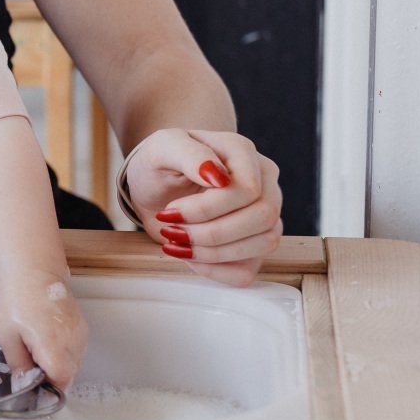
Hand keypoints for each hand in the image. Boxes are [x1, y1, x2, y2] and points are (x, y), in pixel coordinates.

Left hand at [0, 267, 86, 389]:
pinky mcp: (83, 330)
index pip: (61, 380)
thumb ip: (18, 365)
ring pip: (74, 366)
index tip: (35, 385)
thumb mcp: (7, 335)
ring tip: (37, 348)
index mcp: (52, 341)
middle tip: (30, 365)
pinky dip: (63, 355)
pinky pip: (77, 353)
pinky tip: (47, 342)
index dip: (48, 387)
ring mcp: (81, 334)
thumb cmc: (17, 299)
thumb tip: (24, 386)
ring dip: (57, 366)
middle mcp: (72, 339)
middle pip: (69, 376)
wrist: (33, 272)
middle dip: (50, 378)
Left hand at [124, 128, 281, 287]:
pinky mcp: (254, 243)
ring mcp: (265, 214)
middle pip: (262, 217)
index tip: (170, 211)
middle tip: (171, 230)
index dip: (207, 208)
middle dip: (210, 233)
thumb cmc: (160, 162)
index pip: (247, 189)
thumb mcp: (162, 148)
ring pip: (265, 243)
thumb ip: (189, 155)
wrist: (155, 184)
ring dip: (213, 253)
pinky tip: (190, 256)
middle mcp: (264, 182)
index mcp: (242, 153)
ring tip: (177, 242)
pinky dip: (216, 271)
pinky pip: (249, 269)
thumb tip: (219, 176)